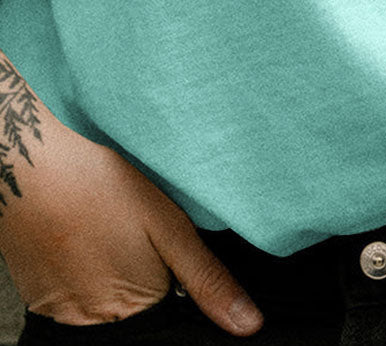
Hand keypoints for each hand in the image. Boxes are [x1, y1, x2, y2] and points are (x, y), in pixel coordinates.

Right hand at [0, 113, 263, 334]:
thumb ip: (207, 279)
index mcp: (132, 313)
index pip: (168, 319)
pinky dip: (84, 274)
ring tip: (108, 233)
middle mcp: (91, 326)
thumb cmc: (101, 188)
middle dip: (145, 281)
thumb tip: (248, 325)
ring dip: (113, 277)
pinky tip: (86, 237)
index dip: (174, 284)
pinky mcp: (37, 300)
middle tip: (132, 237)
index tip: (164, 254)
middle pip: (135, 316)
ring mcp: (60, 316)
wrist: (30, 167)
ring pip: (103, 306)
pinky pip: (73, 299)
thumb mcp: (168, 227)